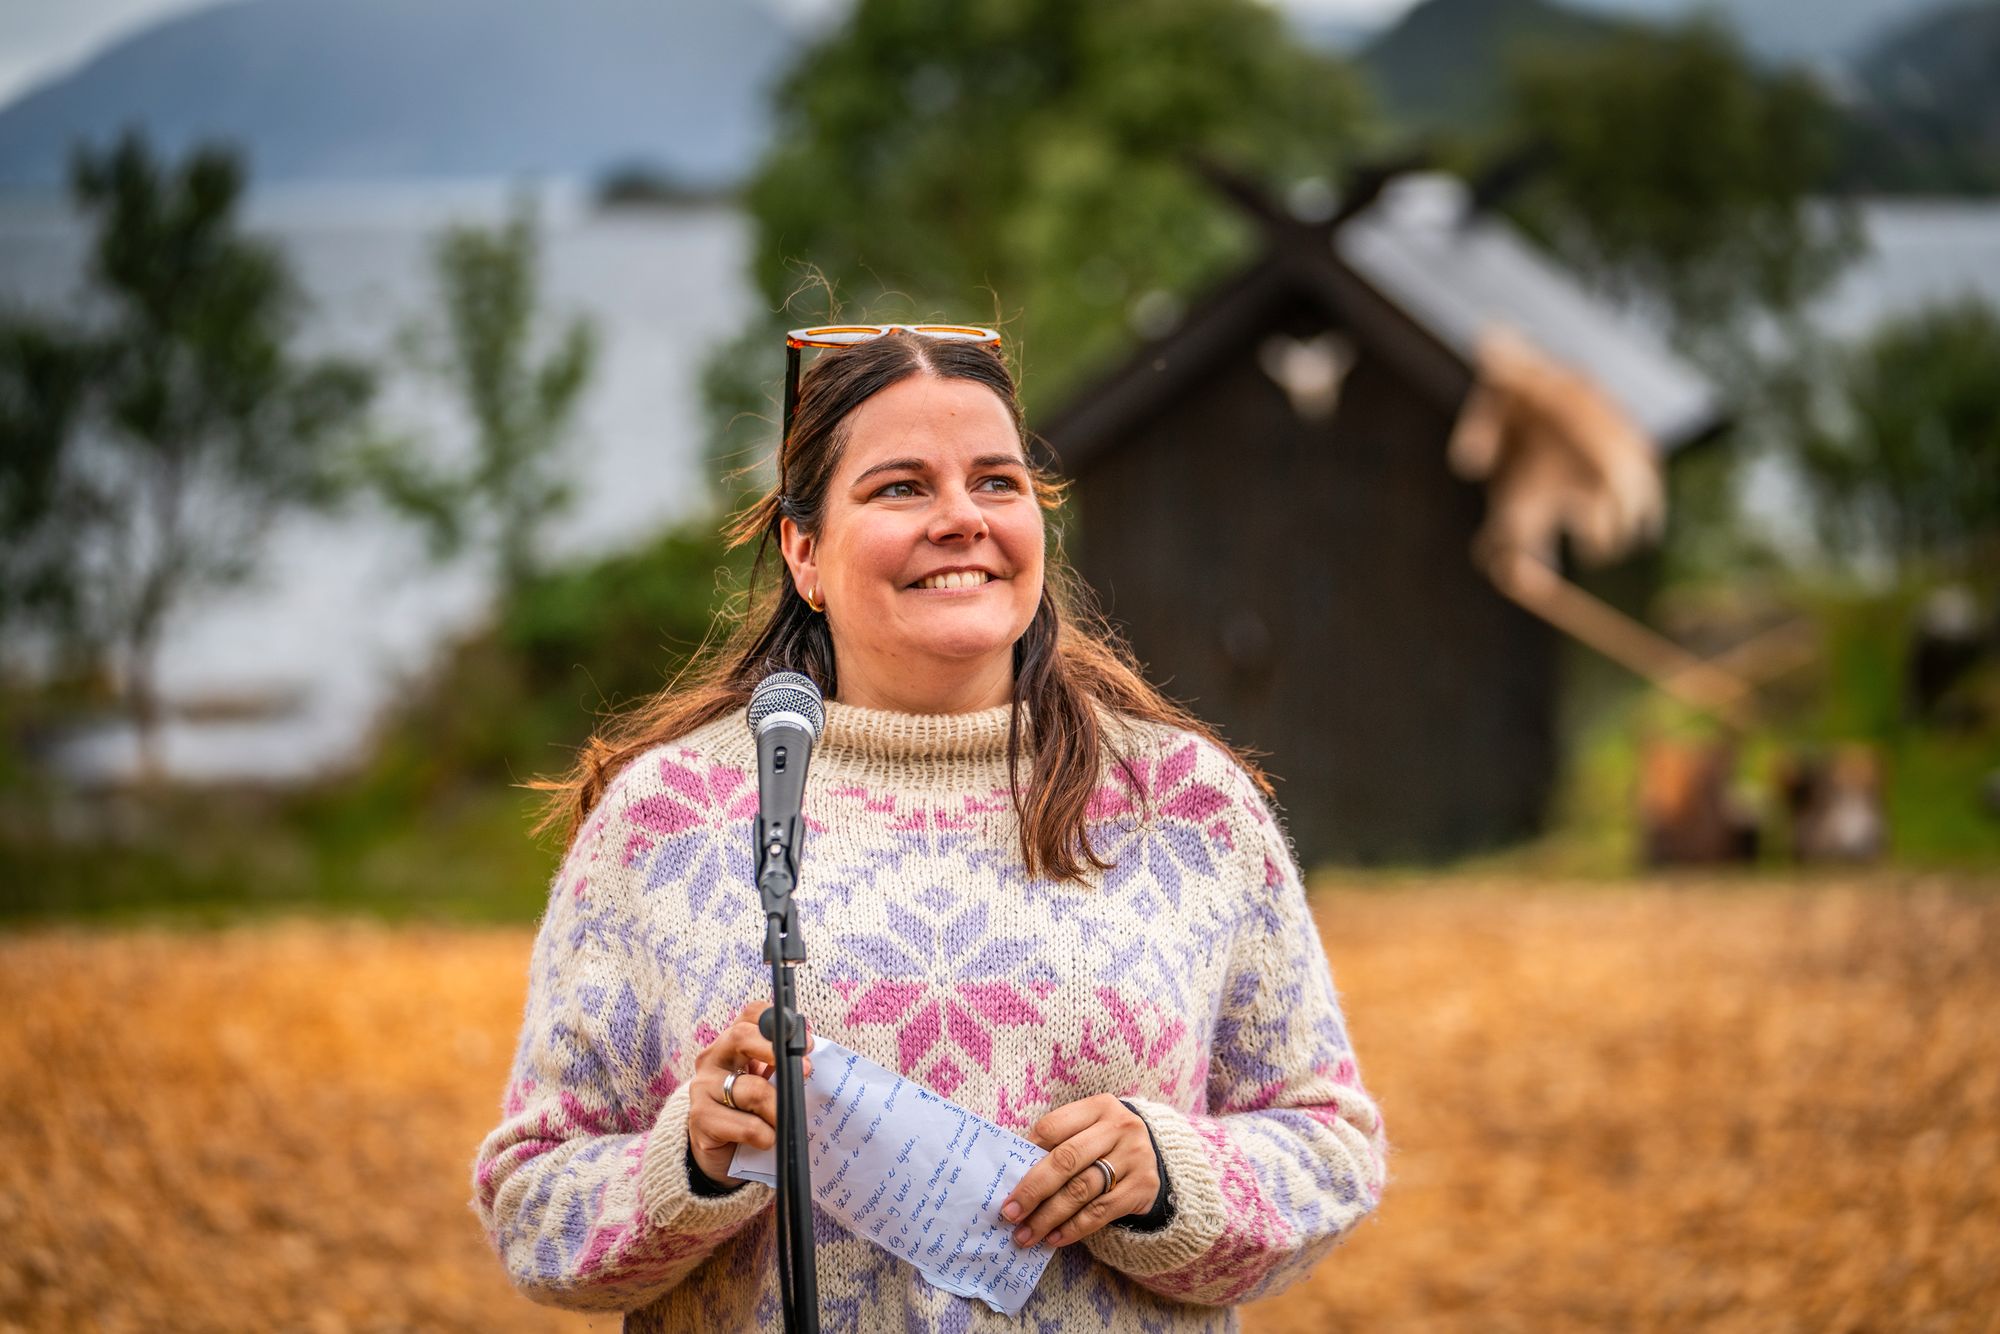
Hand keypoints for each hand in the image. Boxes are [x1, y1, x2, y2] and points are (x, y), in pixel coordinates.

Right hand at [686, 1001, 813, 1186]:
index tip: (804, 1044)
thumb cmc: (749, 1113)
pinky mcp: (700, 1119)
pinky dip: (766, 1136)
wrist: (719, 1154)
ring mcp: (701, 1087)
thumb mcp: (766, 1083)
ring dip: (778, 1110)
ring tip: (783, 1123)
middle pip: (742, 1036)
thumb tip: (806, 1062)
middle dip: (777, 1052)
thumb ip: (781, 1067)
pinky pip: (747, 1126)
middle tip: (803, 1072)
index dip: (779, 1023)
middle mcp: (712, 1059)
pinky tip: (766, 1141)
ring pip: (752, 1089)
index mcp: (731, 1044)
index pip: (751, 1014)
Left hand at [1000, 1094, 1161, 1247]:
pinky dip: (1073, 1228)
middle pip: (1066, 1160)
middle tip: (1010, 1214)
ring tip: (1026, 1234)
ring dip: (1048, 1216)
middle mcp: (1119, 1128)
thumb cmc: (1107, 1143)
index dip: (1027, 1153)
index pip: (1053, 1127)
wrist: (1158, 1155)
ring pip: (1081, 1190)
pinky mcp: (1142, 1187)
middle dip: (1033, 1191)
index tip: (1007, 1179)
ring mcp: (1134, 1157)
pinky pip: (1101, 1212)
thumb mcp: (1088, 1129)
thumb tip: (1014, 1176)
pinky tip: (1053, 1238)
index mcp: (1098, 1106)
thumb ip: (1058, 1144)